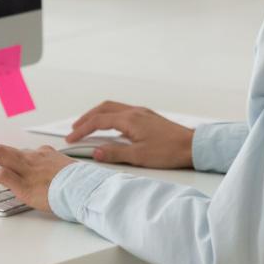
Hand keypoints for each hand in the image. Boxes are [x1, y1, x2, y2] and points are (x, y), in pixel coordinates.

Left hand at [0, 144, 76, 212]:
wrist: (86, 189)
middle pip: (3, 149)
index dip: (6, 159)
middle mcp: (33, 158)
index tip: (2, 165)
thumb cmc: (80, 183)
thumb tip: (52, 177)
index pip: (19, 152)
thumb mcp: (66, 170)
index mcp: (44, 154)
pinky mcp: (24, 184)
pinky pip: (1, 174)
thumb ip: (54, 169)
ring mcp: (28, 169)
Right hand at [65, 101, 193, 168]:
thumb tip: (96, 152)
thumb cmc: (169, 151)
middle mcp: (134, 112)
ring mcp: (142, 112)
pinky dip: (110, 115)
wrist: (192, 146)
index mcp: (130, 119)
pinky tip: (110, 127)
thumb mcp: (139, 156)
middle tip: (75, 129)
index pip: (98, 121)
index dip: (82, 129)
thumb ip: (115, 153)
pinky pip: (122, 110)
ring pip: (113, 107)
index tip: (71, 138)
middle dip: (86, 118)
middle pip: (103, 109)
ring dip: (98, 115)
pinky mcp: (147, 116)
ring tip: (88, 125)